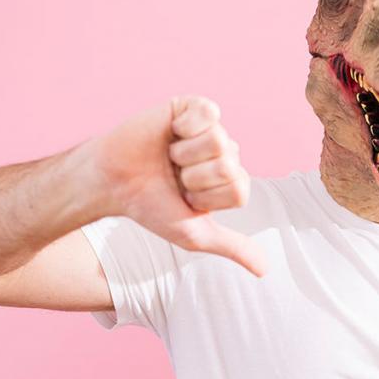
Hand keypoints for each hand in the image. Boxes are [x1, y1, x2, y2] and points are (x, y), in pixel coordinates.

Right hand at [83, 96, 265, 275]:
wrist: (113, 182)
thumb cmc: (151, 207)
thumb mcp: (194, 234)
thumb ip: (233, 247)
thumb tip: (265, 271)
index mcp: (230, 182)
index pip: (239, 191)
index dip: (207, 198)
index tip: (185, 197)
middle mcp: (226, 155)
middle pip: (229, 166)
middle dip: (194, 177)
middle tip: (173, 176)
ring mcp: (212, 130)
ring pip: (219, 141)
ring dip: (185, 155)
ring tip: (169, 157)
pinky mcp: (193, 107)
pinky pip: (209, 113)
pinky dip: (185, 126)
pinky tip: (172, 132)